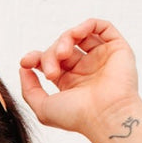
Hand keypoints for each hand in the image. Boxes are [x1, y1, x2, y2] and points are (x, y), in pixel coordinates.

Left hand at [18, 20, 139, 134]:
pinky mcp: (117, 50)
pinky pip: (102, 27)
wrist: (105, 116)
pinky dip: (87, 25)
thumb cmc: (77, 117)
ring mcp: (101, 59)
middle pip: (61, 47)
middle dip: (50, 54)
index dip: (36, 57)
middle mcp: (86, 70)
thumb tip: (24, 68)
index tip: (26, 62)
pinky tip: (77, 34)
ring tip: (62, 54)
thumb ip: (29, 90)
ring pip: (79, 35)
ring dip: (65, 39)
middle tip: (51, 71)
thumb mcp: (43, 109)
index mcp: (71, 83)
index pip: (51, 60)